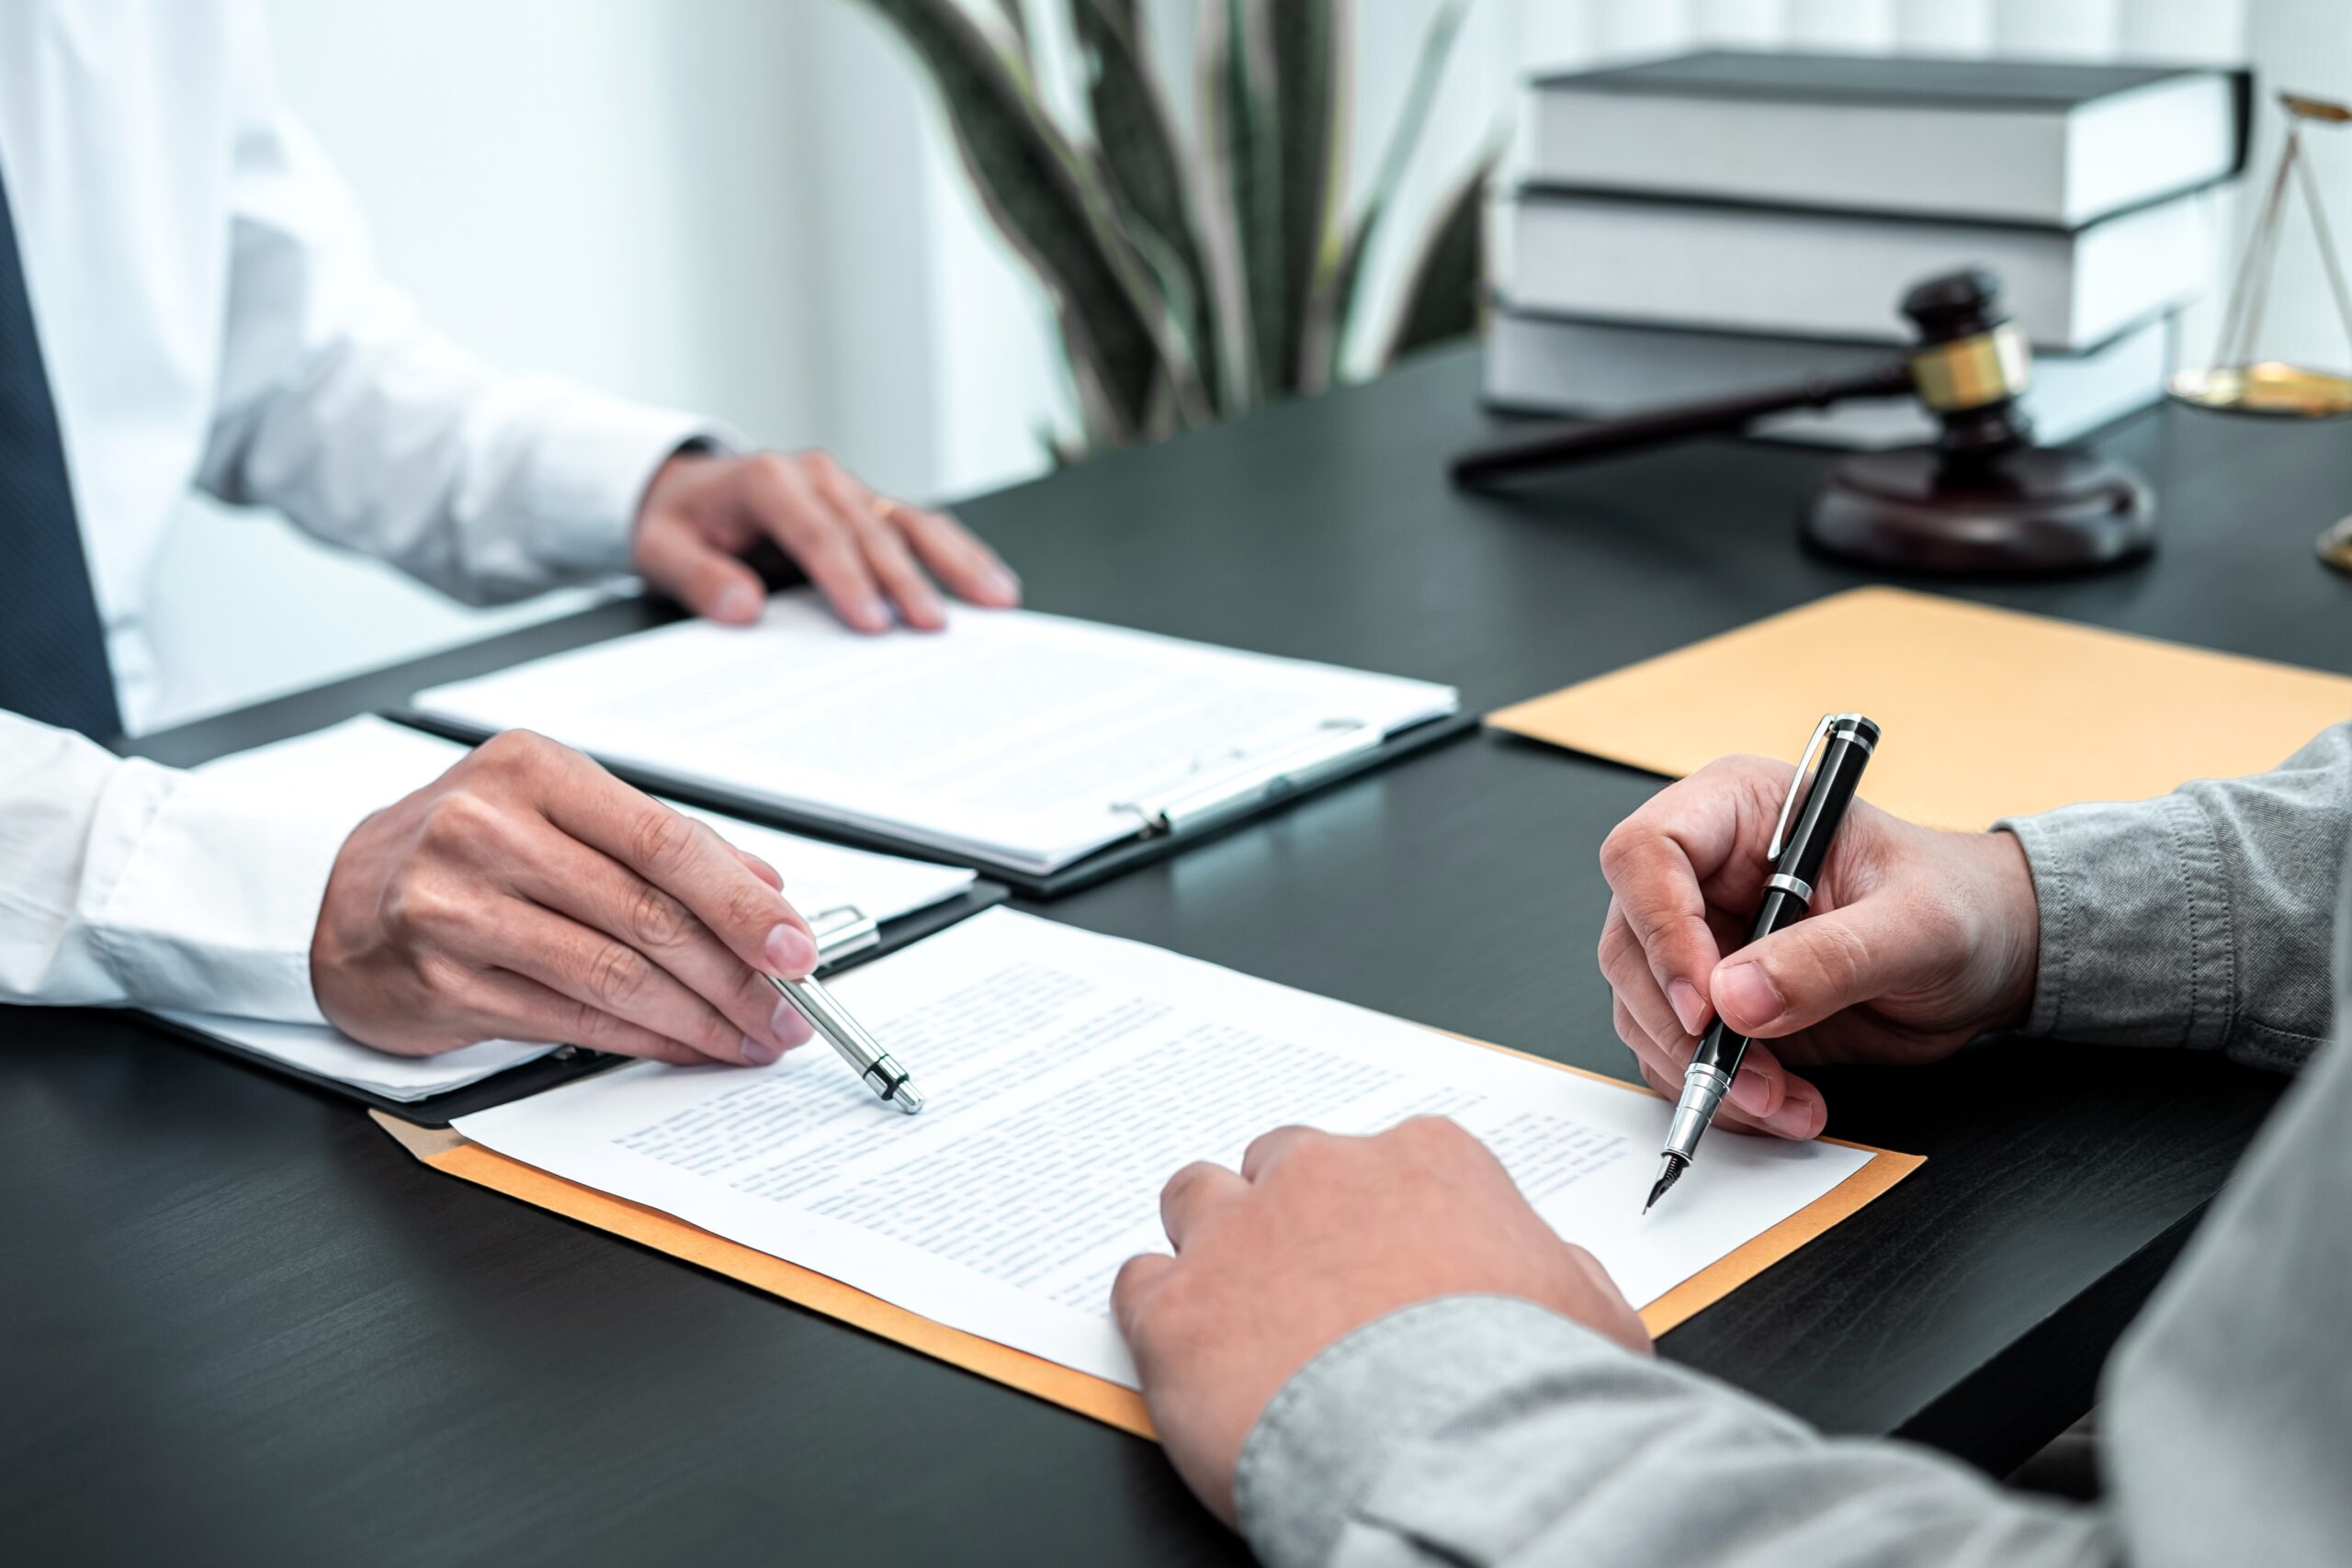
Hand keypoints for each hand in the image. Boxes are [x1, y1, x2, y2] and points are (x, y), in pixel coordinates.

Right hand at [312, 730, 820, 1064]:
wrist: (341, 899)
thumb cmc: (464, 851)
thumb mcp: (560, 814)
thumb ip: (660, 844)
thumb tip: (765, 889)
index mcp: (533, 771)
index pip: (664, 841)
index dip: (742, 903)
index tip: (796, 947)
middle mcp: (487, 829)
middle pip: (646, 914)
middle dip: (736, 974)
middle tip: (788, 1007)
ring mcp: (455, 907)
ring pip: (614, 974)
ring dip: (699, 1017)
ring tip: (749, 1035)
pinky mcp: (441, 981)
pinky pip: (570, 1018)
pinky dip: (643, 1039)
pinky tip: (685, 1045)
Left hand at [631, 448, 1019, 632]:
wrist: (686, 495)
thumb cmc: (679, 525)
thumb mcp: (661, 551)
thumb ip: (699, 578)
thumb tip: (742, 607)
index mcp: (766, 480)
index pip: (816, 533)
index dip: (847, 579)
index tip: (872, 622)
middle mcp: (816, 476)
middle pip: (872, 531)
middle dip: (906, 580)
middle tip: (932, 626)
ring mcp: (849, 489)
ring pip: (911, 522)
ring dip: (956, 562)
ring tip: (995, 599)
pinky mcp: (869, 507)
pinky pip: (920, 528)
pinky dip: (959, 554)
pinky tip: (992, 583)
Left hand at [1113, 1117, 1648, 1524]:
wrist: (1453, 1454)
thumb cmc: (1526, 1387)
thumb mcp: (1594, 1316)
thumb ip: (1562, 1271)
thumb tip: (1558, 1273)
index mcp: (1427, 1162)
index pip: (1383, 1159)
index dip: (1376, 1214)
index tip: (1381, 1257)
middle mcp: (1323, 1175)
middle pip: (1280, 1163)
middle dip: (1286, 1213)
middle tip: (1302, 1283)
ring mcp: (1239, 1234)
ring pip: (1196, 1197)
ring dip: (1210, 1242)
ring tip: (1229, 1303)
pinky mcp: (1176, 1307)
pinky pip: (1138, 1284)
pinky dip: (1156, 1313)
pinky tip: (1181, 1350)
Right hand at [1596, 754, 2039, 1139]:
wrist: (1985, 956)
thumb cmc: (1960, 906)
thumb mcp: (1918, 925)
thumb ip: (1832, 957)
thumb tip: (1736, 999)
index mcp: (1738, 810)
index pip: (1645, 853)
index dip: (1662, 929)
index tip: (1710, 1004)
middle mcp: (1702, 872)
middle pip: (1631, 943)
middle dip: (1685, 1027)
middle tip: (1752, 1078)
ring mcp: (1700, 938)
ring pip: (1644, 1009)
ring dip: (1702, 1071)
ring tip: (1783, 1102)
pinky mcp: (1712, 1001)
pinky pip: (1676, 1053)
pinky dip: (1720, 1093)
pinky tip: (1782, 1104)